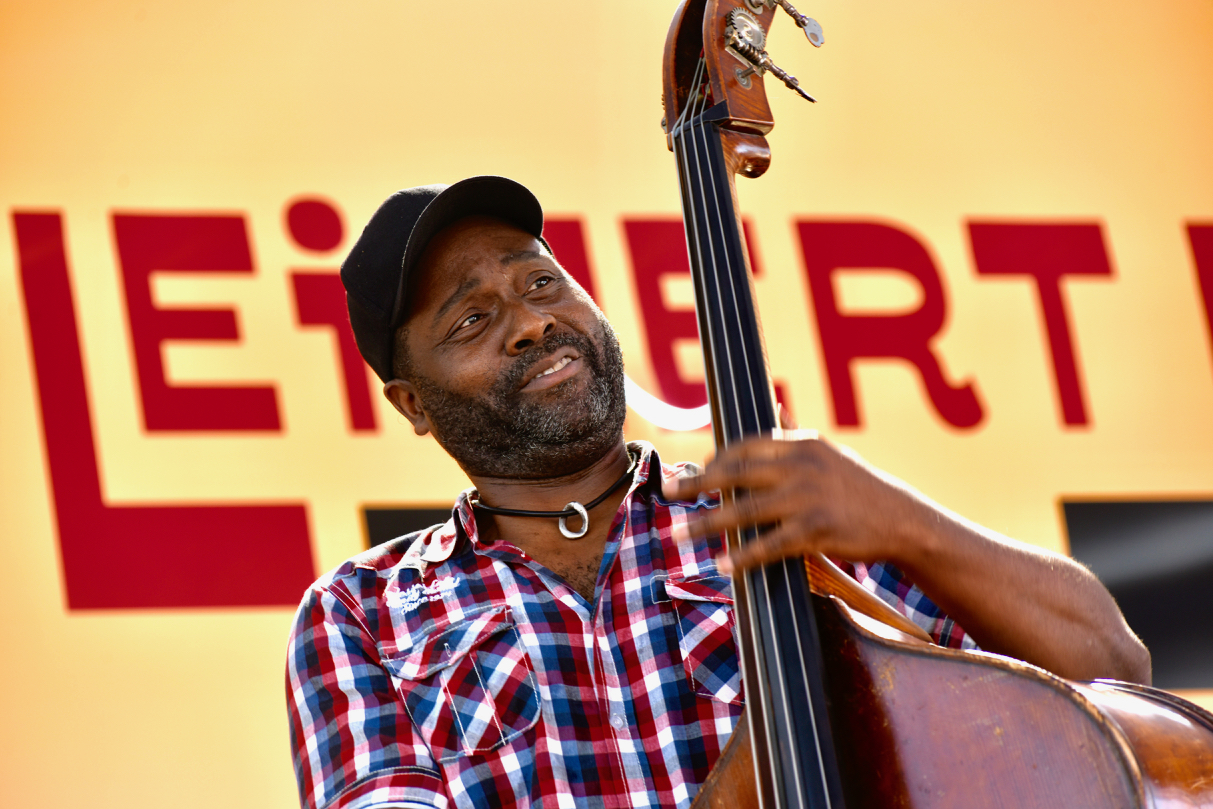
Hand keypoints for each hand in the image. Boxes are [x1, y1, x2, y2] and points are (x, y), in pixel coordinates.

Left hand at [661, 409, 923, 573]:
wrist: (903, 520)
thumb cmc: (860, 489)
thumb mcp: (830, 454)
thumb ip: (797, 434)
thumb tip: (777, 407)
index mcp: (801, 443)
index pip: (745, 446)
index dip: (715, 460)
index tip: (693, 470)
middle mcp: (801, 465)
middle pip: (735, 473)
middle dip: (696, 483)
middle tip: (667, 492)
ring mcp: (808, 498)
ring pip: (744, 511)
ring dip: (706, 523)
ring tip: (678, 534)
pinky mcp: (817, 530)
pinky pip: (769, 544)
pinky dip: (743, 556)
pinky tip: (723, 564)